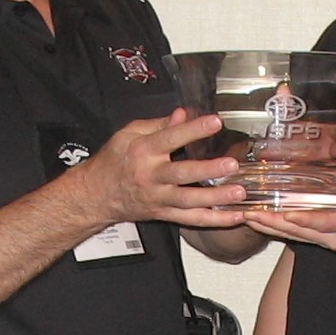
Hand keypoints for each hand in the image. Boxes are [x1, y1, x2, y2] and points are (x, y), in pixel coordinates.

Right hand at [80, 109, 246, 229]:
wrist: (96, 195)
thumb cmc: (114, 161)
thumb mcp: (129, 134)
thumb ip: (159, 124)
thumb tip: (184, 113)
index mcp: (143, 152)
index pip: (171, 138)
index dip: (193, 130)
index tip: (215, 122)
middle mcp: (151, 176)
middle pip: (182, 174)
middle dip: (208, 170)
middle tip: (232, 165)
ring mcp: (158, 198)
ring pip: (190, 201)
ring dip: (216, 198)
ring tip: (239, 194)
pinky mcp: (164, 214)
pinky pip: (192, 220)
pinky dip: (215, 220)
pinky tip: (236, 216)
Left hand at [247, 128, 335, 257]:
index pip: (324, 222)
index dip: (304, 219)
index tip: (284, 213)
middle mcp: (334, 238)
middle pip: (298, 232)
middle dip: (272, 223)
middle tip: (247, 213)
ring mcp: (326, 242)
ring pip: (293, 237)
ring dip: (269, 228)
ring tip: (245, 216)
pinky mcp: (323, 242)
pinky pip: (297, 237)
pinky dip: (278, 229)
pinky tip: (262, 222)